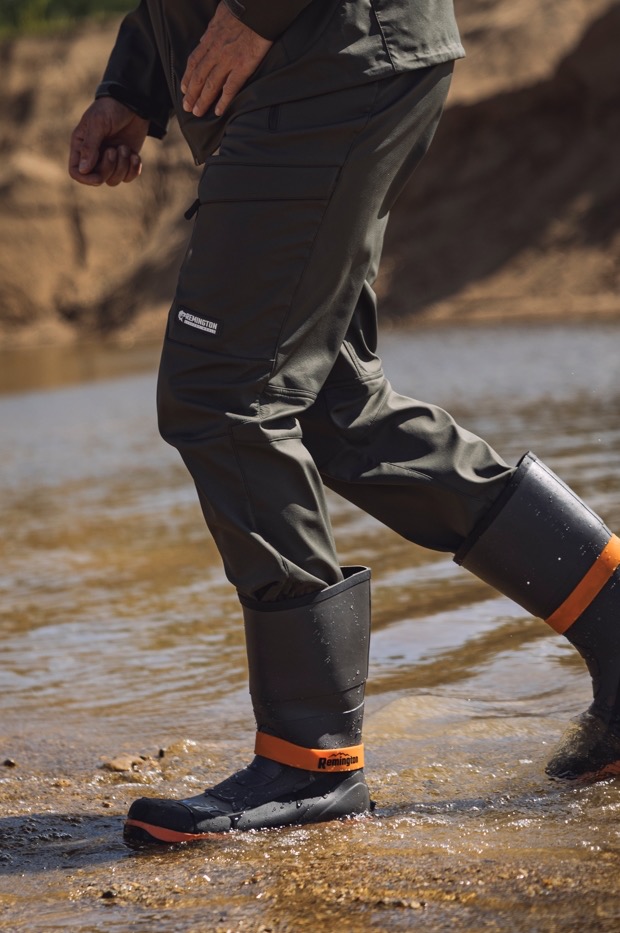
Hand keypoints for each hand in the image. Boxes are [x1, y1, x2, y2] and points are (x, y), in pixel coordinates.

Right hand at [69, 98, 148, 186]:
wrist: (133, 103)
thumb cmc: (111, 109)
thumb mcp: (98, 124)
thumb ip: (90, 146)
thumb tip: (83, 170)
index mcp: (81, 146)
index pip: (76, 171)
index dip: (86, 179)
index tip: (98, 177)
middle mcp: (94, 155)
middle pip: (98, 178)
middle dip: (109, 167)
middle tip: (114, 149)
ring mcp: (110, 159)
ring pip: (113, 180)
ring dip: (122, 166)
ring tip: (125, 148)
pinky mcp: (126, 161)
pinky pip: (128, 177)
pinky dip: (133, 169)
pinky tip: (135, 155)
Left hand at [181, 2, 271, 117]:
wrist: (258, 11)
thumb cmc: (242, 11)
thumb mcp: (220, 16)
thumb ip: (212, 30)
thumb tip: (205, 38)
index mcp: (210, 39)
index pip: (194, 61)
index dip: (187, 77)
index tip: (184, 89)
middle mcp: (215, 52)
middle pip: (199, 76)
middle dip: (191, 94)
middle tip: (187, 107)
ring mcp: (228, 60)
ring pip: (210, 84)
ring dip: (202, 100)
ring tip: (198, 112)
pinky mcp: (242, 67)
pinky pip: (230, 88)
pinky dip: (223, 101)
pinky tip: (218, 111)